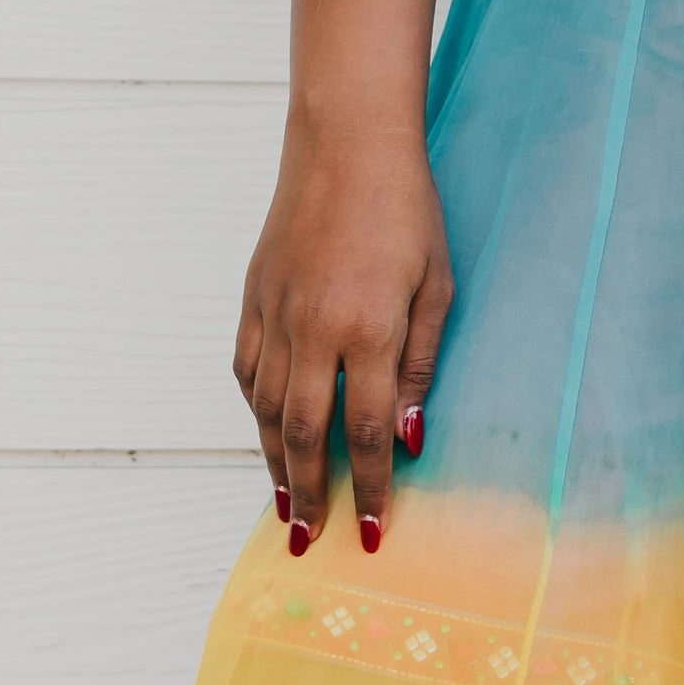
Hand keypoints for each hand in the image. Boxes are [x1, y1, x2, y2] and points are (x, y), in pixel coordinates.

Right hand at [234, 110, 449, 553]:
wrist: (345, 143)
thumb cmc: (406, 210)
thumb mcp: (437, 286)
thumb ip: (422, 365)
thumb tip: (410, 437)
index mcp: (366, 330)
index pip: (364, 433)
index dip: (369, 488)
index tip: (373, 530)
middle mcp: (312, 330)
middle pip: (303, 435)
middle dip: (310, 495)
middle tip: (313, 540)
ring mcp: (274, 314)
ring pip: (265, 410)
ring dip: (275, 464)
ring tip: (287, 505)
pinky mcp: (252, 297)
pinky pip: (247, 371)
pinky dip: (255, 412)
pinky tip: (267, 433)